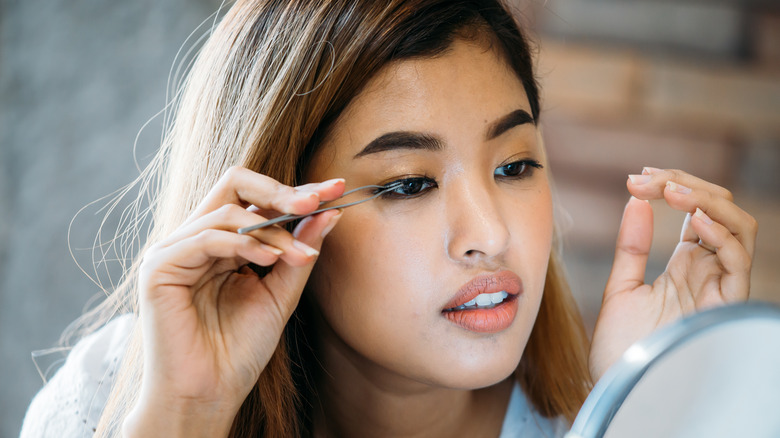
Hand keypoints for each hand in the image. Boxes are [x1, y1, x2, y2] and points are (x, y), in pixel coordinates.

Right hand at [124, 167, 344, 436]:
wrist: (208, 395)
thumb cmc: (240, 350)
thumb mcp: (280, 294)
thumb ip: (299, 252)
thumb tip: (329, 212)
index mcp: (222, 242)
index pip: (257, 199)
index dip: (296, 191)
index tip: (337, 188)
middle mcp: (195, 238)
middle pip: (234, 183)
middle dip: (280, 190)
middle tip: (317, 201)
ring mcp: (174, 250)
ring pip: (226, 211)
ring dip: (271, 229)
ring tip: (298, 254)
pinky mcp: (159, 267)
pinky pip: (206, 237)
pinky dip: (243, 243)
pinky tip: (271, 258)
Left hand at [589, 168, 756, 381]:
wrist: (622, 391)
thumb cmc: (623, 349)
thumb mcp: (621, 287)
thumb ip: (632, 246)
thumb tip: (636, 200)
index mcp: (687, 266)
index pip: (698, 211)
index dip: (673, 187)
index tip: (636, 179)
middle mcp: (708, 273)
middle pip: (721, 211)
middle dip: (687, 185)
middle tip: (647, 178)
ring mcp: (718, 288)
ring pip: (740, 228)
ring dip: (707, 200)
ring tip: (670, 191)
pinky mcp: (723, 307)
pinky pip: (738, 263)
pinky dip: (722, 236)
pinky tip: (694, 221)